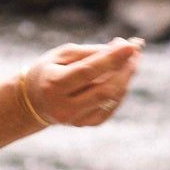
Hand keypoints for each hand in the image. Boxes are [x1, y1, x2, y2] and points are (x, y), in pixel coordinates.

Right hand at [22, 37, 142, 127]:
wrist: (34, 100)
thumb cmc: (50, 70)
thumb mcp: (62, 55)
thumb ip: (91, 52)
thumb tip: (123, 48)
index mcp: (53, 85)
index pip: (88, 72)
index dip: (112, 59)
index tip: (131, 45)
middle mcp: (64, 106)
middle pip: (105, 89)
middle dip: (125, 69)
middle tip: (135, 51)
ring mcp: (76, 119)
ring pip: (112, 98)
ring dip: (126, 77)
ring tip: (131, 59)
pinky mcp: (87, 123)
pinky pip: (112, 106)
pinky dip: (120, 88)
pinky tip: (120, 76)